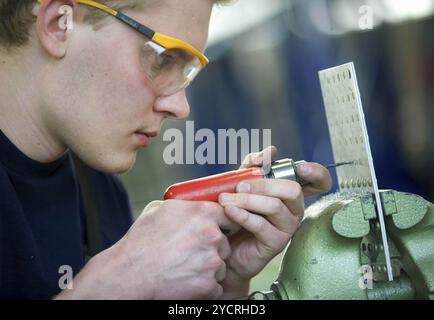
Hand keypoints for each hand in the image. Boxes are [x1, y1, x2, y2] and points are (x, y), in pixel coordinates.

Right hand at [55, 199, 238, 299]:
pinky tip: (186, 281)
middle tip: (192, 252)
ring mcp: (211, 261)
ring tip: (184, 267)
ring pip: (220, 264)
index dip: (224, 224)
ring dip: (208, 268)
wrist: (128, 273)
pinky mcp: (208, 284)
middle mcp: (211, 235)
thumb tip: (190, 204)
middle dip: (212, 248)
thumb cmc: (140, 241)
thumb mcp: (158, 210)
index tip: (220, 229)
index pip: (229, 216)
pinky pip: (215, 285)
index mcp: (202, 213)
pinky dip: (204, 286)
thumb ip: (182, 206)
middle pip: (224, 242)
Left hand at [218, 146, 331, 297]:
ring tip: (225, 199)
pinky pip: (261, 225)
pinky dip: (242, 215)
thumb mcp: (243, 184)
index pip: (318, 181)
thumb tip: (270, 151)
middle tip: (239, 185)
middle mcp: (295, 209)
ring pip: (274, 206)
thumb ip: (254, 167)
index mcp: (290, 193)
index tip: (300, 167)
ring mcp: (288, 226)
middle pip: (292, 190)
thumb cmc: (236, 213)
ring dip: (247, 200)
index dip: (316, 173)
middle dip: (264, 184)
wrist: (224, 245)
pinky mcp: (276, 242)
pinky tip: (229, 211)